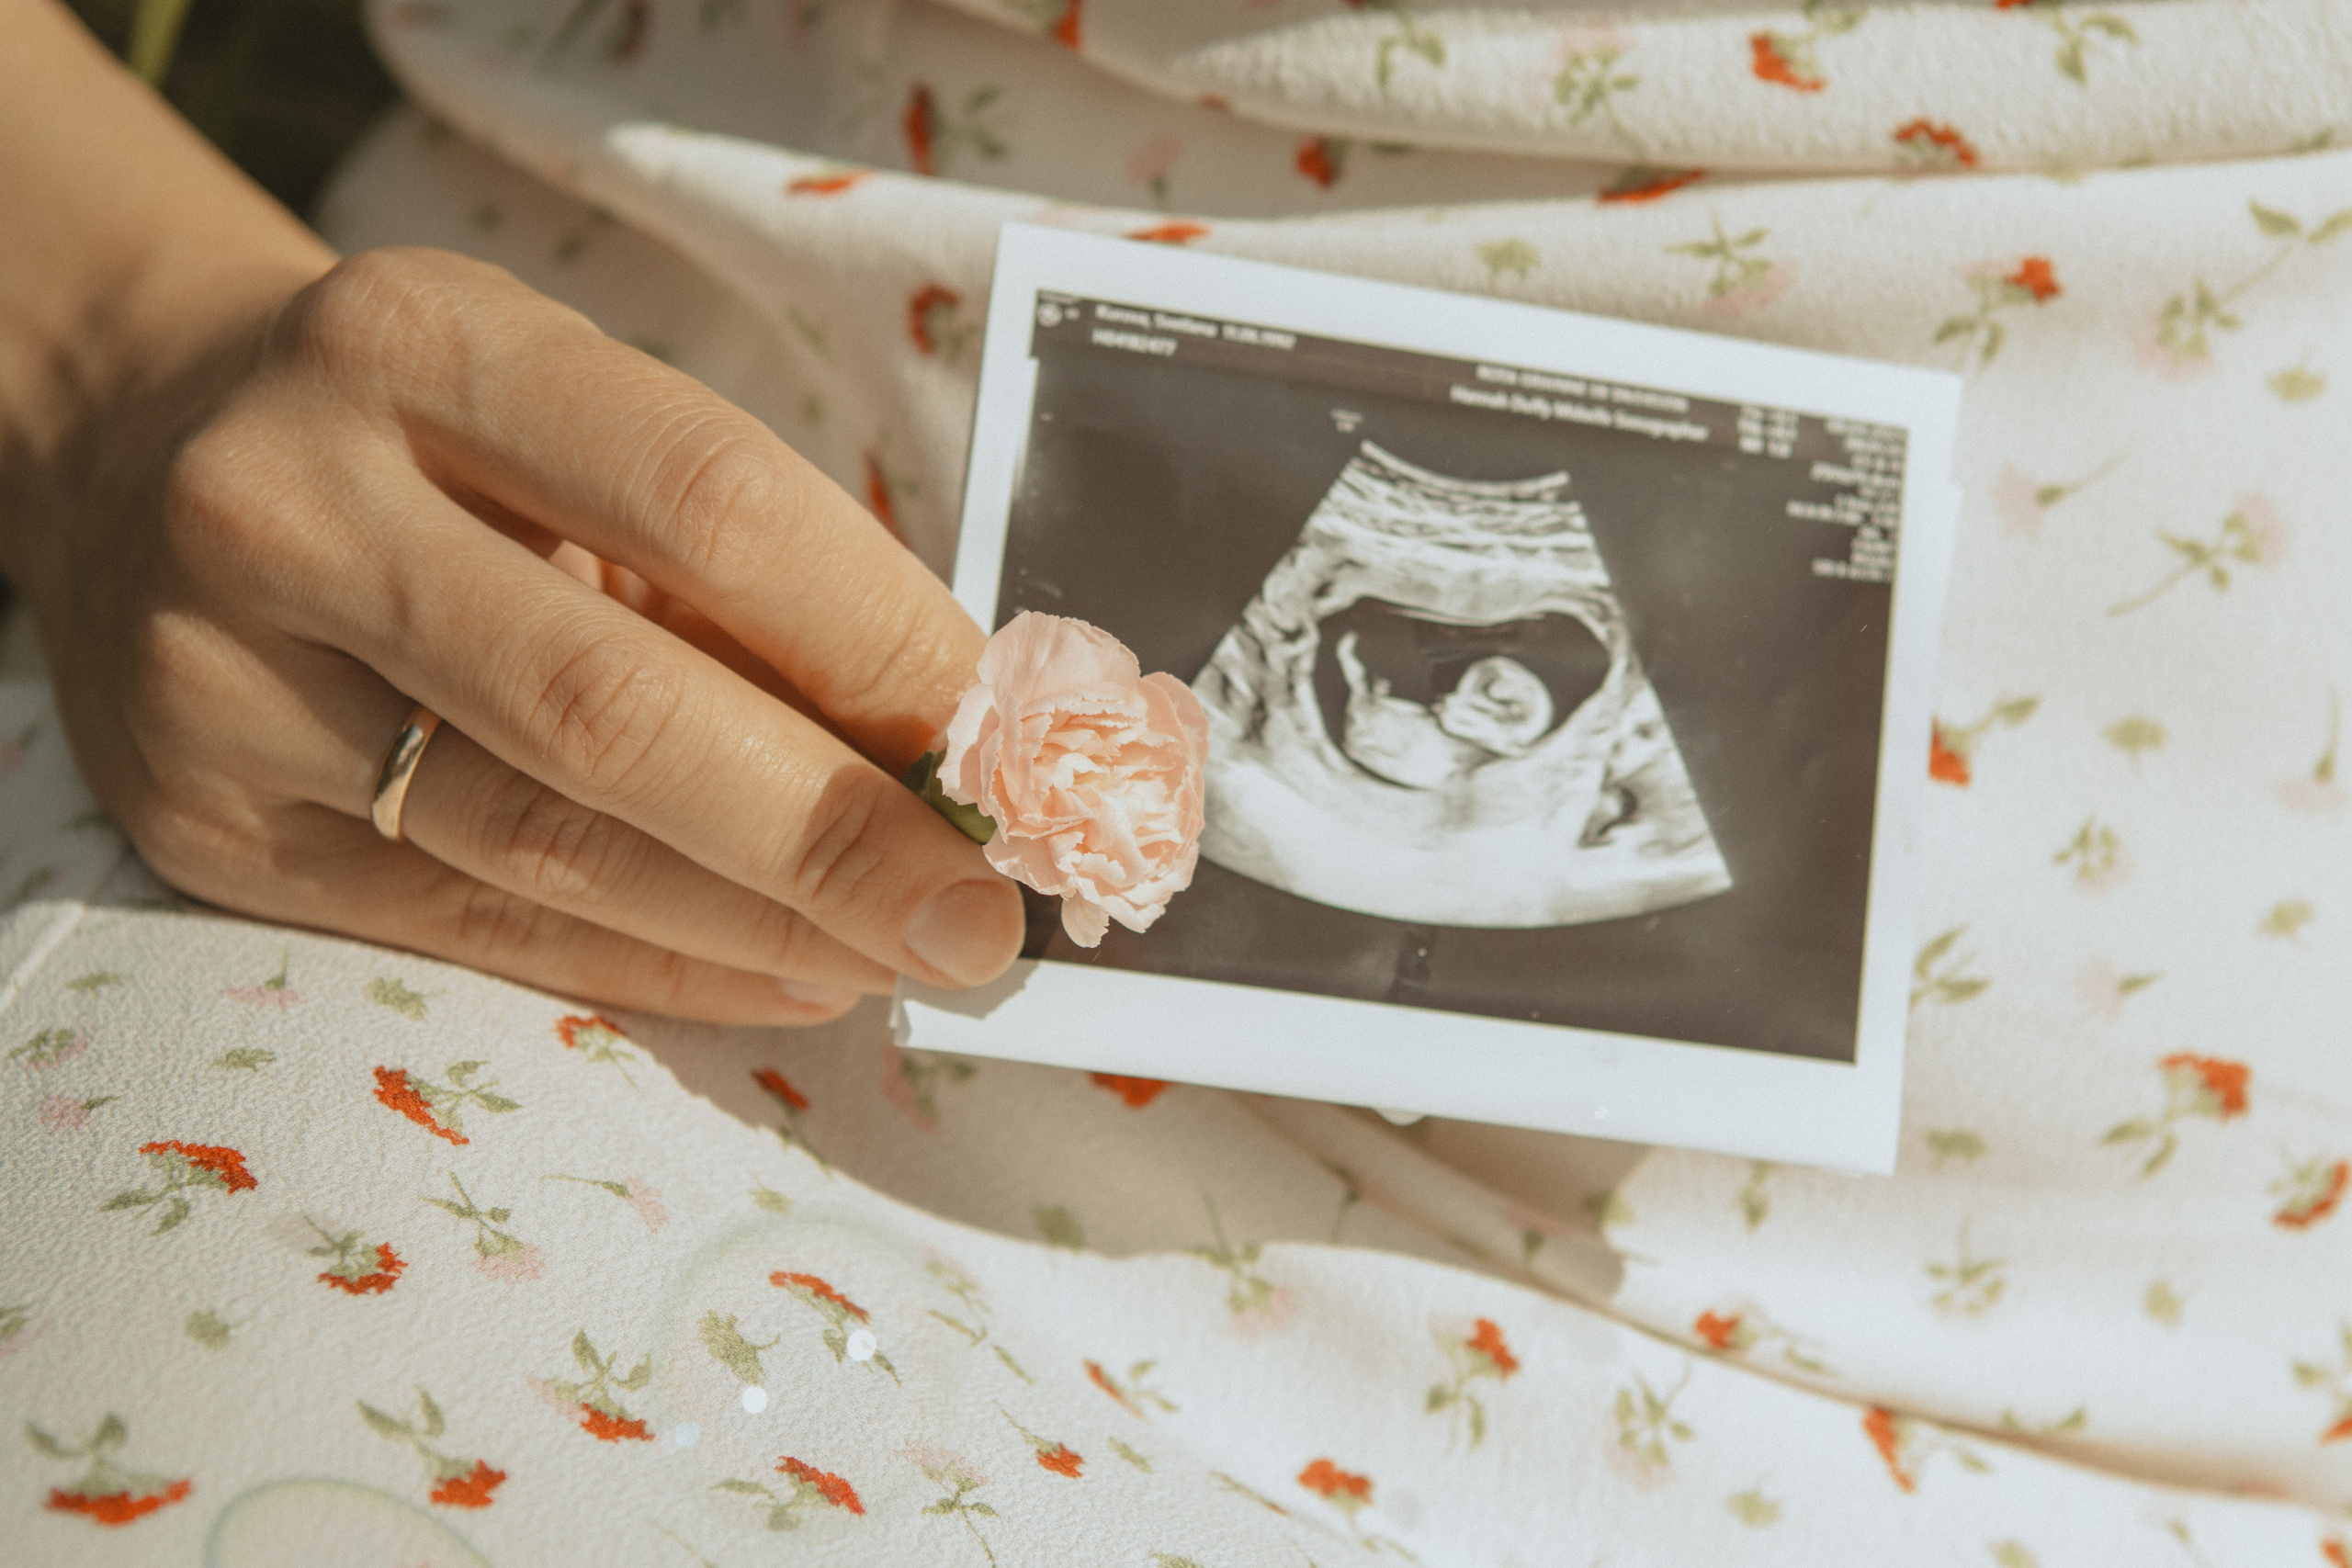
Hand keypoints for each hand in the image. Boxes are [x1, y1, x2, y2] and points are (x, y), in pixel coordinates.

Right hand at [5, 245, 1024, 1023]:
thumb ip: (727, 558)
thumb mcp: (558, 412)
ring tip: (905, 954)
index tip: (1005, 739)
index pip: (705, 500)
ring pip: (544, 843)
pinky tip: (786, 973)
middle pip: (614, 707)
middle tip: (981, 920)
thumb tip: (950, 739)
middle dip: (836, 834)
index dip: (880, 639)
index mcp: (424, 345)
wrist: (142, 455)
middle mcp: (296, 502)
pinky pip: (476, 928)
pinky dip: (659, 963)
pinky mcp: (209, 827)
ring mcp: (228, 677)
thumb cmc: (426, 436)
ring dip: (763, 922)